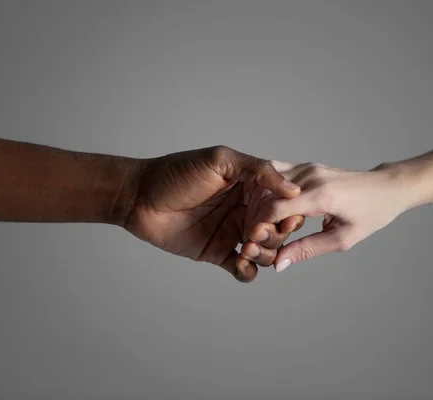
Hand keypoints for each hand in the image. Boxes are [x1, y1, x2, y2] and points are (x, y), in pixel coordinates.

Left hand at [122, 146, 304, 281]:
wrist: (139, 197)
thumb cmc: (176, 172)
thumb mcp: (220, 160)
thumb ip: (257, 170)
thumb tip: (293, 189)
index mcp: (250, 186)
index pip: (282, 203)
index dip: (288, 213)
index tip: (283, 218)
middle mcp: (245, 209)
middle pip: (278, 230)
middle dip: (275, 235)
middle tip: (254, 232)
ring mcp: (232, 232)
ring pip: (265, 251)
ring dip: (264, 254)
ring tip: (246, 249)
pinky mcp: (218, 252)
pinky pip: (243, 269)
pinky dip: (248, 271)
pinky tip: (239, 263)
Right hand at [246, 161, 414, 271]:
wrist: (388, 187)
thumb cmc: (371, 214)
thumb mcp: (342, 239)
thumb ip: (308, 250)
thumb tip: (279, 263)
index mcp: (322, 195)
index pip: (276, 208)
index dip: (259, 227)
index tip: (251, 243)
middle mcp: (311, 176)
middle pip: (267, 195)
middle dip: (255, 217)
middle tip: (252, 238)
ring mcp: (308, 167)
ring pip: (268, 184)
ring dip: (258, 204)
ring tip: (258, 226)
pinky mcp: (307, 166)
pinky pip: (277, 176)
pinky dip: (267, 192)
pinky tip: (265, 209)